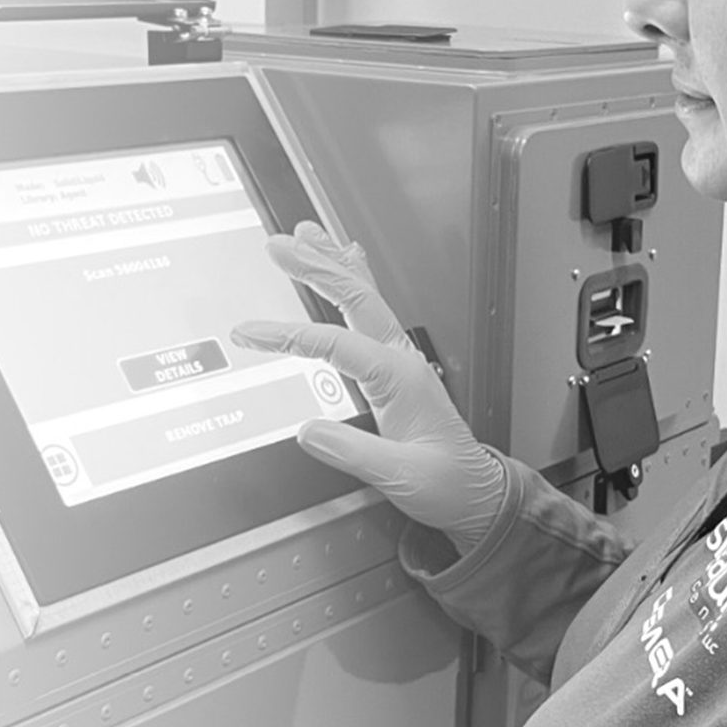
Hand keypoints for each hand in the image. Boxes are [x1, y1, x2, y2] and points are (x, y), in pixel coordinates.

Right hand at [231, 222, 506, 553]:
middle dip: (316, 267)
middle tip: (279, 245)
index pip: (335, 344)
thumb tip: (307, 430)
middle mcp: (401, 359)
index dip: (289, 335)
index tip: (250, 333)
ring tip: (305, 234)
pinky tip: (346, 261)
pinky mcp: (395, 367)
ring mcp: (400, 359)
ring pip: (364, 297)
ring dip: (333, 263)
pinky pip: (371, 312)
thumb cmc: (446, 484)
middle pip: (355, 298)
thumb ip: (353, 452)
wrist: (475, 492)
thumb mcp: (399, 476)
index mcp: (399, 379)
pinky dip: (354, 281)